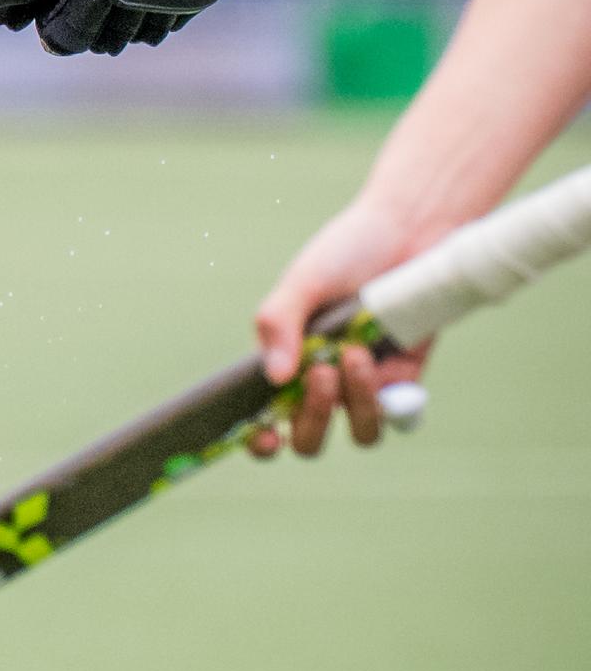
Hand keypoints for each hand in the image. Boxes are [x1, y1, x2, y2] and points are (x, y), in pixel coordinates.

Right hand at [250, 194, 432, 458]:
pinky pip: (397, 412)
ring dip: (355, 401)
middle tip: (320, 372)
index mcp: (288, 362)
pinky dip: (388, 394)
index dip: (260, 441)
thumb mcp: (303, 281)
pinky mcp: (406, 378)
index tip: (264, 437)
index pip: (264, 419)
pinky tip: (380, 352)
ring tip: (356, 352)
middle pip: (311, 437)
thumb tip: (275, 377)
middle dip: (313, 418)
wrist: (411, 230)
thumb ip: (278, 322)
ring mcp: (366, 384)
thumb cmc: (349, 250)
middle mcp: (324, 381)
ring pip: (360, 431)